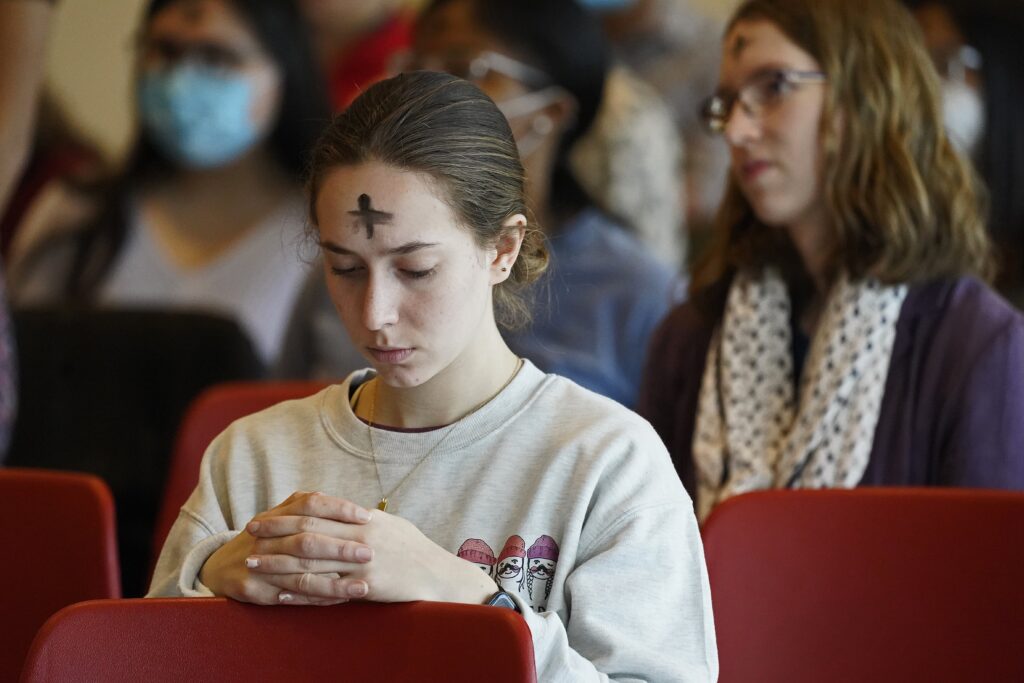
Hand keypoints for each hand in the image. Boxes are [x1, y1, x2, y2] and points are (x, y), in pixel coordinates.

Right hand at [199, 491, 373, 605]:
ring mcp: (257, 563)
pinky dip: (317, 599)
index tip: (368, 517)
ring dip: (334, 583)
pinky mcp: (253, 589)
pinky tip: (339, 601)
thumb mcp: (283, 517)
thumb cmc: (267, 539)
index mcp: (278, 514)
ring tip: (363, 588)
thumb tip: (363, 512)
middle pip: (307, 539)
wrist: (222, 566)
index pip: (311, 504)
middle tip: (370, 553)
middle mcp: (265, 536)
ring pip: (301, 574)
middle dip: (341, 547)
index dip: (340, 509)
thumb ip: (315, 511)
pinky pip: (290, 597)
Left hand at [246, 505, 497, 605]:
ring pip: (311, 561)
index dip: (285, 513)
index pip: (316, 511)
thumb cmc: (414, 550)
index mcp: (363, 519)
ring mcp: (361, 562)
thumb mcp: (389, 525)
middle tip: (248, 534)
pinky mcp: (365, 586)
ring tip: (254, 563)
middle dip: (275, 532)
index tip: (263, 516)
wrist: (440, 575)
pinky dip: (299, 593)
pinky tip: (279, 594)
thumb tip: (339, 510)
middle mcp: (359, 537)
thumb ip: (361, 519)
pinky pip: (326, 590)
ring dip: (278, 562)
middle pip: (307, 531)